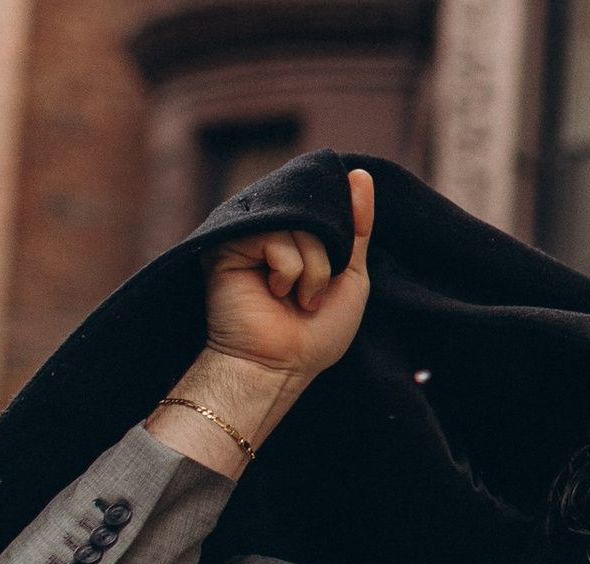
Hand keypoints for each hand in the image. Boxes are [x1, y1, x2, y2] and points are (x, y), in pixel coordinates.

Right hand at [201, 166, 373, 385]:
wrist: (282, 365)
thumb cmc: (316, 331)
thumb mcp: (352, 273)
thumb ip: (357, 226)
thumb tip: (361, 174)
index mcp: (296, 234)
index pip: (324, 203)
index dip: (340, 227)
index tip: (341, 265)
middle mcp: (271, 228)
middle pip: (317, 212)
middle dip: (329, 260)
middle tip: (315, 295)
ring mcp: (249, 233)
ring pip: (301, 227)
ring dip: (313, 271)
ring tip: (297, 298)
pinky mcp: (228, 242)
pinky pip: (277, 238)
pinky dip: (289, 271)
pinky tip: (274, 291)